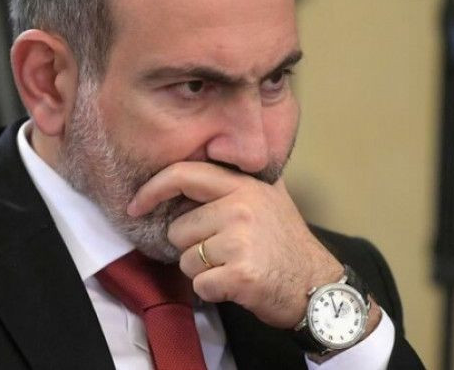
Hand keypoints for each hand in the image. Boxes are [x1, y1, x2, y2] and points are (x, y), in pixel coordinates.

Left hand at [127, 161, 343, 328]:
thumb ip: (237, 180)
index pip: (184, 175)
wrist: (318, 286)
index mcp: (242, 186)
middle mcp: (240, 207)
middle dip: (193, 246)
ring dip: (202, 270)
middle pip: (178, 228)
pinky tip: (237, 285)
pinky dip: (212, 290)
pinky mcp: (239, 274)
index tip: (136, 204)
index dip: (153, 189)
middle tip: (226, 251)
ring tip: (234, 266)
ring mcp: (240, 240)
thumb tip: (201, 164)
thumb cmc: (287, 244)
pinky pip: (199, 284)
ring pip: (185, 259)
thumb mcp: (270, 197)